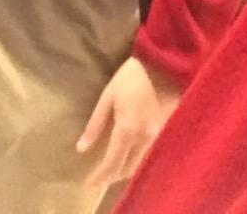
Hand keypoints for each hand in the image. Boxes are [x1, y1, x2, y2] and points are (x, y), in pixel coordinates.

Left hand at [77, 55, 181, 189]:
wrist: (164, 63)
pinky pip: (147, 154)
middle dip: (111, 176)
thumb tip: (81, 148)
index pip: (112, 163)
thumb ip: (95, 124)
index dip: (99, 176)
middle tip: (98, 176)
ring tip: (110, 167)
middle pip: (126, 169)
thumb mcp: (108, 96)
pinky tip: (127, 154)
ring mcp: (156, 136)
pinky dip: (135, 159)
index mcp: (127, 129)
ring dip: (124, 169)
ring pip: (139, 164)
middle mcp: (143, 138)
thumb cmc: (132, 76)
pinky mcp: (163, 131)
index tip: (88, 183)